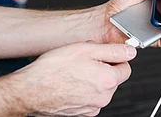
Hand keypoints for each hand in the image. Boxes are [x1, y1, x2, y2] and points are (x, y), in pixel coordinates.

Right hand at [9, 42, 136, 115]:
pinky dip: (84, 88)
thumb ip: (113, 50)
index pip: (126, 67)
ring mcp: (92, 107)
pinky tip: (71, 81)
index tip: (104, 54)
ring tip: (75, 70)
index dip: (115, 58)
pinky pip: (90, 97)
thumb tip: (130, 52)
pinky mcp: (81, 112)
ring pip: (101, 87)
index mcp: (108, 80)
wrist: (29, 90)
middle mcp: (103, 97)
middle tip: (85, 59)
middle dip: (103, 66)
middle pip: (113, 78)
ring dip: (94, 77)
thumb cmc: (53, 69)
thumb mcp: (87, 49)